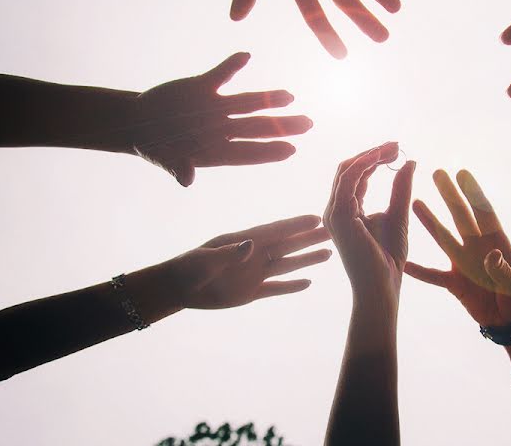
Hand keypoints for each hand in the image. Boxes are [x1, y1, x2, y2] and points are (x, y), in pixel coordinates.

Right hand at [133, 52, 310, 186]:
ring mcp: (215, 107)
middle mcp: (222, 128)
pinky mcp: (201, 87)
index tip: (291, 150)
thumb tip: (186, 179)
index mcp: (216, 150)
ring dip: (268, 98)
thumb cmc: (155, 147)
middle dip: (282, 126)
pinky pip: (220, 75)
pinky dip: (231, 65)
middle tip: (309, 124)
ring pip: (247, 103)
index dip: (269, 151)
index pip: (248, 152)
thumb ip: (177, 167)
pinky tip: (245, 56)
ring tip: (290, 96)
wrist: (138, 122)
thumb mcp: (164, 159)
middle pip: (258, 127)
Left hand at [164, 214, 331, 309]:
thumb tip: (251, 245)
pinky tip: (308, 282)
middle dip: (309, 238)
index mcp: (245, 242)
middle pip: (288, 246)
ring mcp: (254, 274)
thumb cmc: (188, 268)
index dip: (296, 224)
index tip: (317, 218)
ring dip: (307, 260)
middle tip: (333, 232)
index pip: (276, 232)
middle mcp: (254, 256)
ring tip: (328, 254)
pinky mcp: (251, 292)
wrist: (177, 289)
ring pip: (287, 265)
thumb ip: (229, 253)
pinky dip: (291, 286)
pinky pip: (276, 288)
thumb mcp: (206, 260)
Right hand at [323, 143, 415, 304]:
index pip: (355, 175)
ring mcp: (334, 213)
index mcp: (347, 210)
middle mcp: (335, 210)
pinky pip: (348, 180)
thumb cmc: (389, 259)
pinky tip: (382, 158)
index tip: (397, 149)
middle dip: (372, 153)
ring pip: (346, 170)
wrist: (382, 288)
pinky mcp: (339, 216)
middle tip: (396, 145)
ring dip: (370, 155)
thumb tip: (409, 162)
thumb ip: (400, 189)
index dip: (375, 158)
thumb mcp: (399, 216)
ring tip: (393, 148)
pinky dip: (364, 164)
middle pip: (347, 168)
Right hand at [406, 169, 510, 326]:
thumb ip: (504, 271)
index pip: (484, 213)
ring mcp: (464, 263)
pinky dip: (420, 271)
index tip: (463, 173)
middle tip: (437, 173)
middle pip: (461, 217)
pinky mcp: (455, 283)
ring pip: (444, 239)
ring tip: (416, 202)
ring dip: (430, 222)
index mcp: (496, 242)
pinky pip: (434, 276)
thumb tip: (492, 254)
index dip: (474, 193)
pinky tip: (404, 263)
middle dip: (450, 195)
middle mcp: (477, 247)